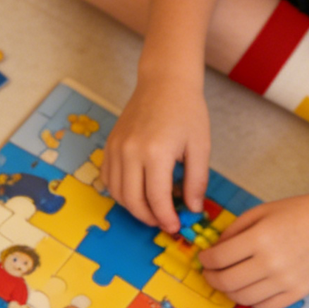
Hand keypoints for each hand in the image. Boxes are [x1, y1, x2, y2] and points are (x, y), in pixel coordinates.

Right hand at [102, 71, 209, 233]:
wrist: (165, 81)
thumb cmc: (187, 110)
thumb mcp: (200, 146)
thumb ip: (197, 181)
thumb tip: (193, 209)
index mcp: (156, 153)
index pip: (156, 199)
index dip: (166, 218)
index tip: (176, 227)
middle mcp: (130, 152)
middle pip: (132, 201)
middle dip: (149, 218)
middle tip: (164, 222)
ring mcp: (116, 148)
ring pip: (117, 193)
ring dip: (133, 208)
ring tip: (153, 209)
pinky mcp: (110, 144)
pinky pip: (108, 178)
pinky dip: (120, 192)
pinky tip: (137, 192)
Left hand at [200, 191, 308, 307]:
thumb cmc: (301, 212)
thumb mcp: (262, 211)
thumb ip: (235, 229)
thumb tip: (216, 249)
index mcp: (259, 238)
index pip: (219, 258)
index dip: (206, 260)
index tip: (205, 258)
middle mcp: (270, 263)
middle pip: (227, 282)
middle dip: (211, 278)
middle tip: (210, 273)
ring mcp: (285, 282)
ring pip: (243, 298)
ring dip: (229, 291)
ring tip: (229, 281)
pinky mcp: (297, 294)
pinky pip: (264, 307)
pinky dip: (251, 301)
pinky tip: (251, 289)